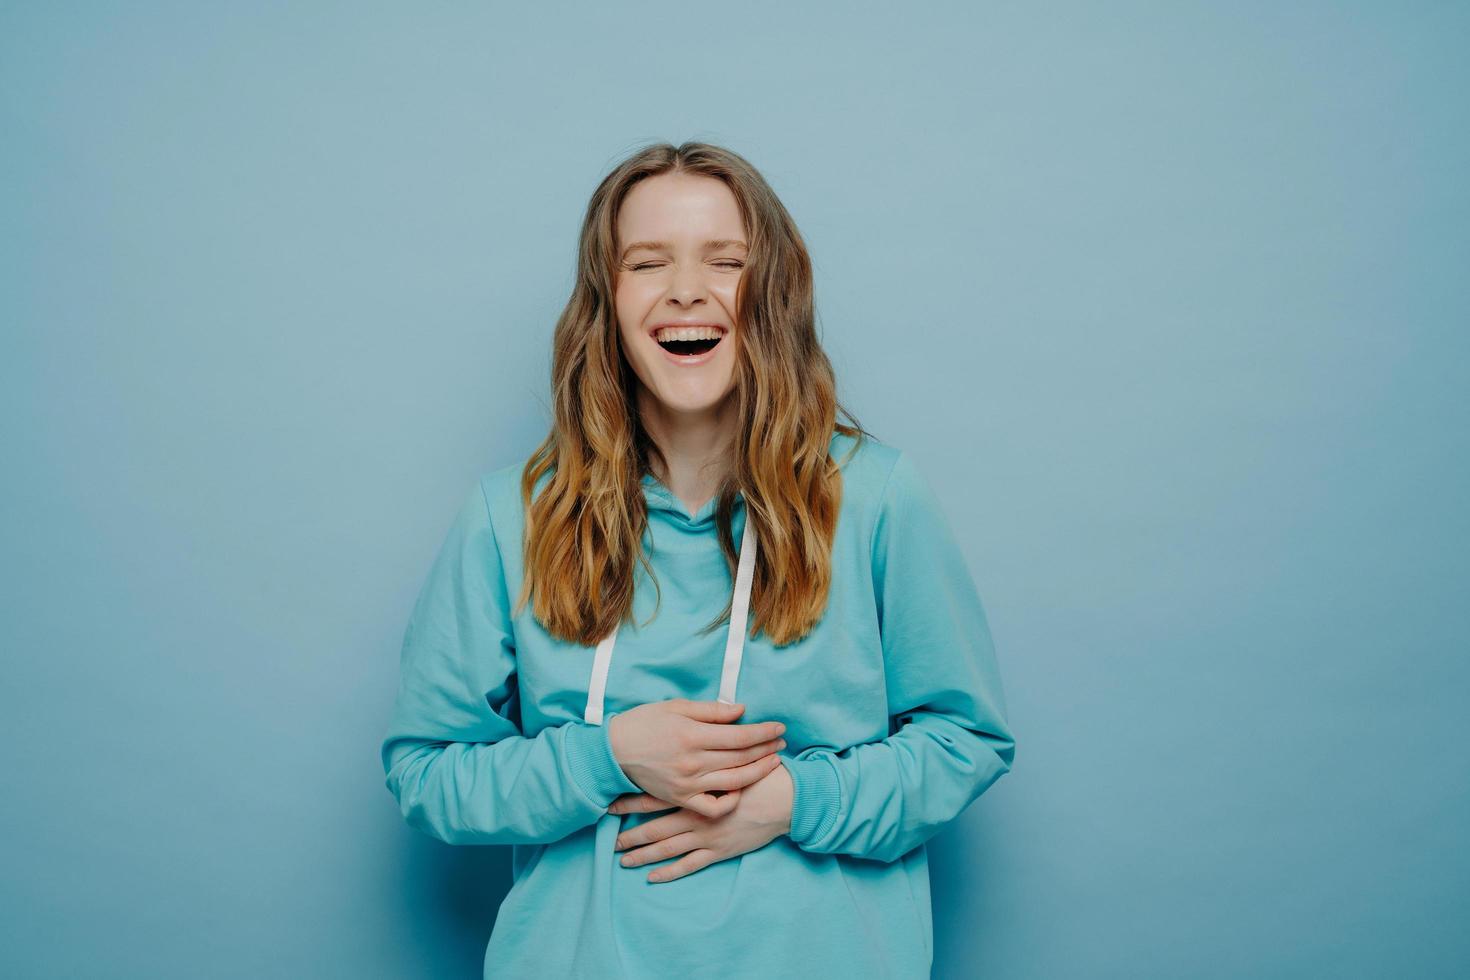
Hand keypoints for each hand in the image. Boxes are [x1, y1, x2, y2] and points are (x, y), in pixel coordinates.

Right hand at [608, 699, 786, 817]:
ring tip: (773, 762)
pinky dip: (730, 802)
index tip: (779, 728)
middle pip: (741, 758)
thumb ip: (711, 711)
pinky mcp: (680, 799)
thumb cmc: (643, 723)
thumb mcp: (675, 707)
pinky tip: (741, 790)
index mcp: (692, 735)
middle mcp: (693, 762)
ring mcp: (687, 784)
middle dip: (766, 749)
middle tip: (782, 742)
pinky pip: (712, 808)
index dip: (763, 732)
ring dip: (758, 772)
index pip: (739, 736)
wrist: (613, 752)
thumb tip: (741, 710)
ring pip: (733, 782)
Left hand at [608, 759, 794, 882]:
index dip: (632, 803)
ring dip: (644, 855)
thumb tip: (686, 739)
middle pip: (656, 828)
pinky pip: (689, 865)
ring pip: (667, 849)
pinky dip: (669, 872)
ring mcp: (705, 837)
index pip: (655, 798)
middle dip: (631, 834)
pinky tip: (652, 877)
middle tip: (612, 840)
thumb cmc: (758, 774)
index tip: (611, 806)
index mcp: (695, 791)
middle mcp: (695, 816)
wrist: (782, 800)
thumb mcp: (730, 754)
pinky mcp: (718, 852)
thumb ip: (707, 747)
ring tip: (623, 860)